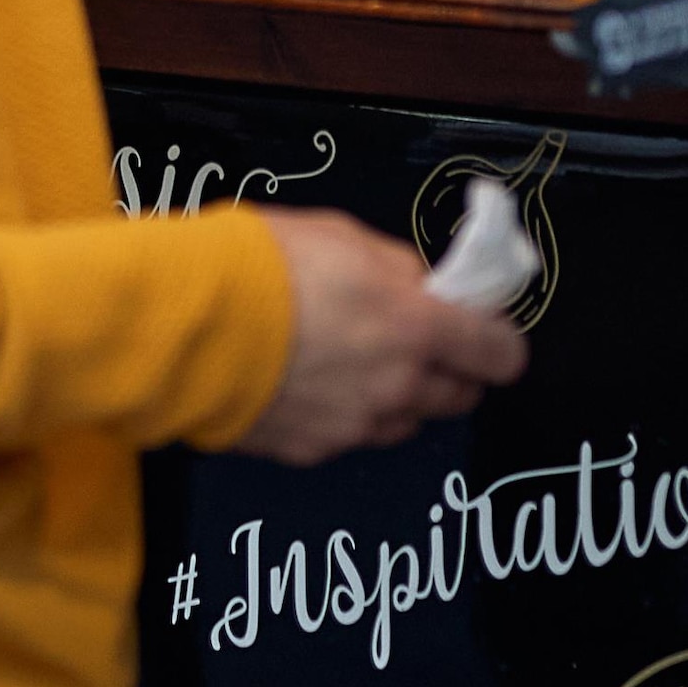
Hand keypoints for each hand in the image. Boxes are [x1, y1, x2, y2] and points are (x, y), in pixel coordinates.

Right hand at [236, 206, 524, 462]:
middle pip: (461, 398)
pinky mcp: (313, 451)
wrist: (186, 325)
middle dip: (451, 371)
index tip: (483, 331)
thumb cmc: (262, 264)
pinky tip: (306, 384)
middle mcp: (399, 387)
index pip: (501, 355)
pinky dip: (342, 415)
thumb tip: (422, 288)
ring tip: (351, 364)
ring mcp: (356, 427)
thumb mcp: (342, 235)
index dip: (499, 344)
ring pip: (406, 422)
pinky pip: (350, 436)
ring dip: (397, 398)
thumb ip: (397, 268)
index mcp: (418, 328)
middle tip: (416, 344)